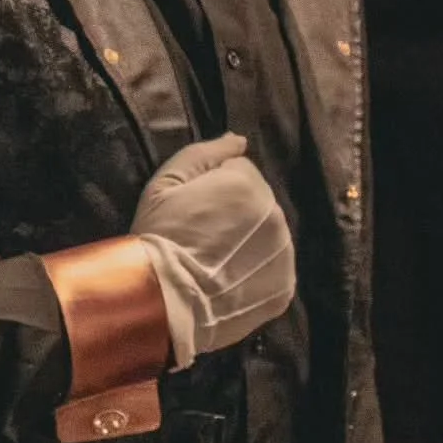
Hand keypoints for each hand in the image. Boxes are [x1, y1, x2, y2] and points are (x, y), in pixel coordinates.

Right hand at [131, 133, 294, 369]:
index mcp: (248, 184)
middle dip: (236, 212)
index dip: (212, 186)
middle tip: (202, 235)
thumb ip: (206, 152)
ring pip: (268, 234)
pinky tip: (229, 280)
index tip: (193, 208)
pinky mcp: (284, 288)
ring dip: (249, 241)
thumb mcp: (166, 181)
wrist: (162, 302)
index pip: (239, 170)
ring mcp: (283, 254)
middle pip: (258, 201)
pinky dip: (256, 272)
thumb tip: (239, 140)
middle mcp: (274, 215)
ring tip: (215, 260)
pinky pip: (273, 268)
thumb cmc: (158, 236)